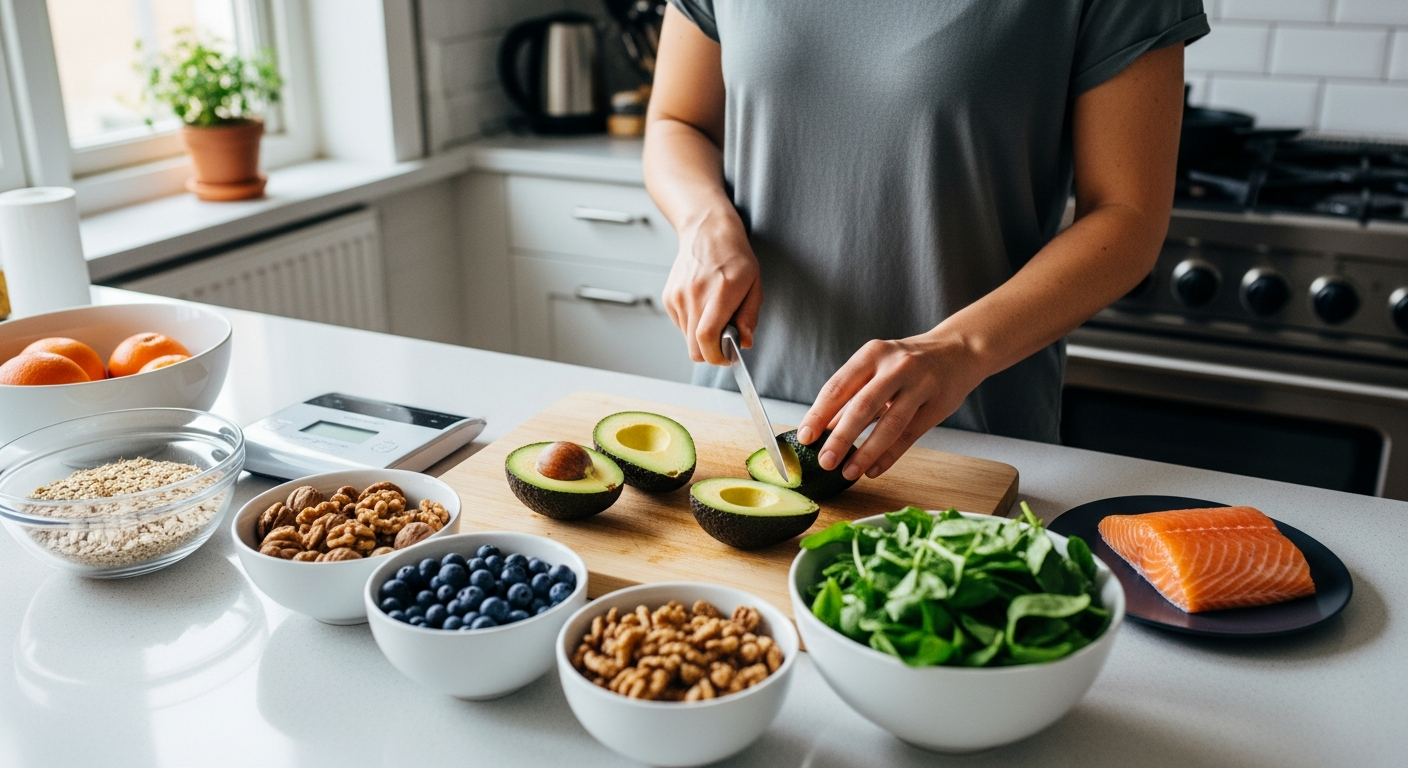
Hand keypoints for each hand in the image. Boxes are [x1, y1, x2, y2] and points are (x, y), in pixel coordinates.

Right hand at [662, 207, 762, 364]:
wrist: (707, 231)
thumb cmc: (734, 256)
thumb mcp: (755, 284)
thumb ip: (750, 316)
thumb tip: (745, 342)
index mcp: (719, 292)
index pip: (707, 337)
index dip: (716, 356)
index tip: (727, 357)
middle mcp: (694, 295)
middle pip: (694, 347)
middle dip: (711, 353)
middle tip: (725, 342)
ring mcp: (678, 296)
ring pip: (687, 338)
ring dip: (702, 336)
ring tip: (714, 314)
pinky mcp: (669, 297)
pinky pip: (681, 325)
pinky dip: (693, 324)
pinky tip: (703, 306)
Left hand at [796, 331, 986, 479]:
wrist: (959, 350)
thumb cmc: (908, 362)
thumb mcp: (877, 367)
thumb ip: (850, 396)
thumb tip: (821, 428)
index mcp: (873, 354)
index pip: (838, 386)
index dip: (819, 414)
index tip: (804, 437)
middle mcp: (896, 366)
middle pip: (862, 406)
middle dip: (840, 437)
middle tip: (824, 461)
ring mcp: (920, 385)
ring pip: (889, 423)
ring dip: (866, 452)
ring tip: (848, 472)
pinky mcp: (938, 405)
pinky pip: (910, 435)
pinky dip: (889, 455)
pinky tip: (873, 469)